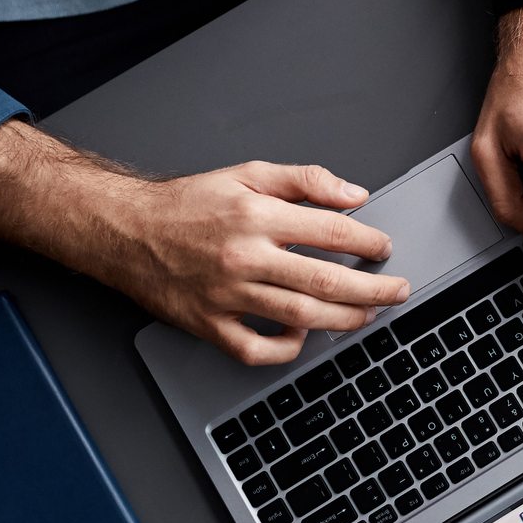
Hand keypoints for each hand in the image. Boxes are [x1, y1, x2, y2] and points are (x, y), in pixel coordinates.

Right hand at [0, 122, 406, 365]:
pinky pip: (254, 349)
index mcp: (256, 215)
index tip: (385, 248)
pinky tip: (303, 335)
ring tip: (368, 315)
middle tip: (398, 290)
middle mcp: (244, 256)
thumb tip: (354, 195)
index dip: (367, 241)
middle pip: (324, 280)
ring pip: (299, 316)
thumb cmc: (186, 203)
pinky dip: (285, 348)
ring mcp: (225, 295)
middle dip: (372, 289)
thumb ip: (305, 180)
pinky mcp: (207, 324)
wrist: (124, 230)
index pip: (330, 231)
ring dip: (343, 319)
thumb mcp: (248, 173)